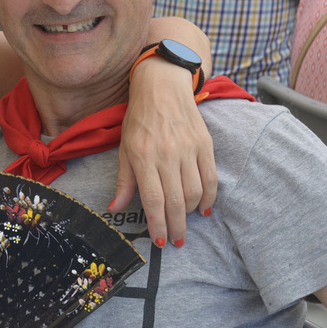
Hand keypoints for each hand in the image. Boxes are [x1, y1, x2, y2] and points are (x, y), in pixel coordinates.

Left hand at [113, 60, 216, 246]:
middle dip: (176, 227)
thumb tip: (115, 208)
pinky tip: (204, 208)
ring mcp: (188, 149)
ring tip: (184, 221)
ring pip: (195, 193)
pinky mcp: (205, 144)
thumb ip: (124, 181)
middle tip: (176, 241)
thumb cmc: (139, 118)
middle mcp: (167, 154)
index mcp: (143, 156)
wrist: (162, 86)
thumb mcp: (124, 148)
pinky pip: (211, 178)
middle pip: (175, 201)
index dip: (158, 225)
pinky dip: (209, 197)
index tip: (160, 241)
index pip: (153, 200)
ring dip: (191, 213)